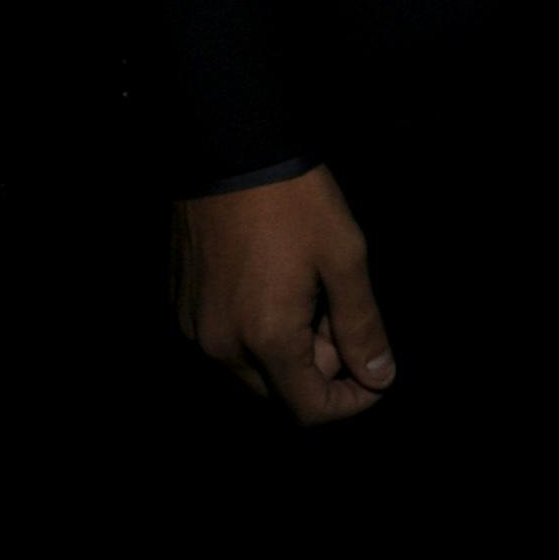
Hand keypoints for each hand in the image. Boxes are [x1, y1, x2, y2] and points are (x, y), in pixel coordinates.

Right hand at [172, 164, 394, 426]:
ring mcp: (193, 328)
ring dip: (284, 351)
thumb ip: (362, 325)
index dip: (349, 402)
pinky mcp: (178, 305)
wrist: (229, 150)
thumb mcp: (344, 256)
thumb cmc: (294, 201)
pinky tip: (271, 285)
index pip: (308, 410)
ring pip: (248, 369)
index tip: (373, 375)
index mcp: (267, 339)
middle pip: (278, 393)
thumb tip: (380, 378)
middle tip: (337, 314)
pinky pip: (221, 341)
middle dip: (317, 370)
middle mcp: (222, 347)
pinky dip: (251, 331)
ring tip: (307, 294)